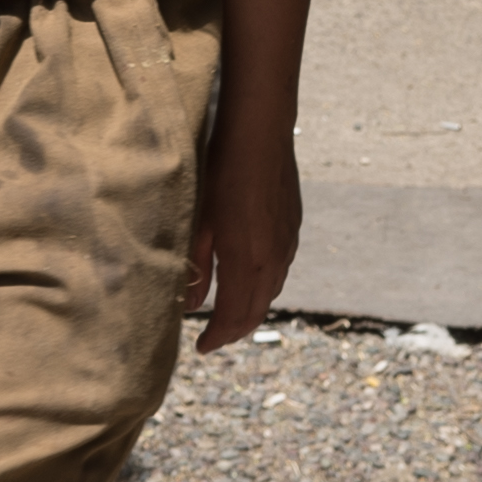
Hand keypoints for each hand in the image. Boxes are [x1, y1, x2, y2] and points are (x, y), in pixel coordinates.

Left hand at [186, 117, 300, 350]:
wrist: (260, 133)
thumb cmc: (220, 172)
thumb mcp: (199, 221)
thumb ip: (195, 267)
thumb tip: (189, 306)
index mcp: (246, 261)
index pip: (233, 316)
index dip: (217, 337)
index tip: (201, 348)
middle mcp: (273, 259)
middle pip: (256, 311)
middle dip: (234, 330)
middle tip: (213, 339)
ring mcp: (287, 244)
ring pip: (271, 292)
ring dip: (250, 310)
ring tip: (228, 316)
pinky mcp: (292, 228)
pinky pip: (279, 271)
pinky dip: (263, 287)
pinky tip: (249, 281)